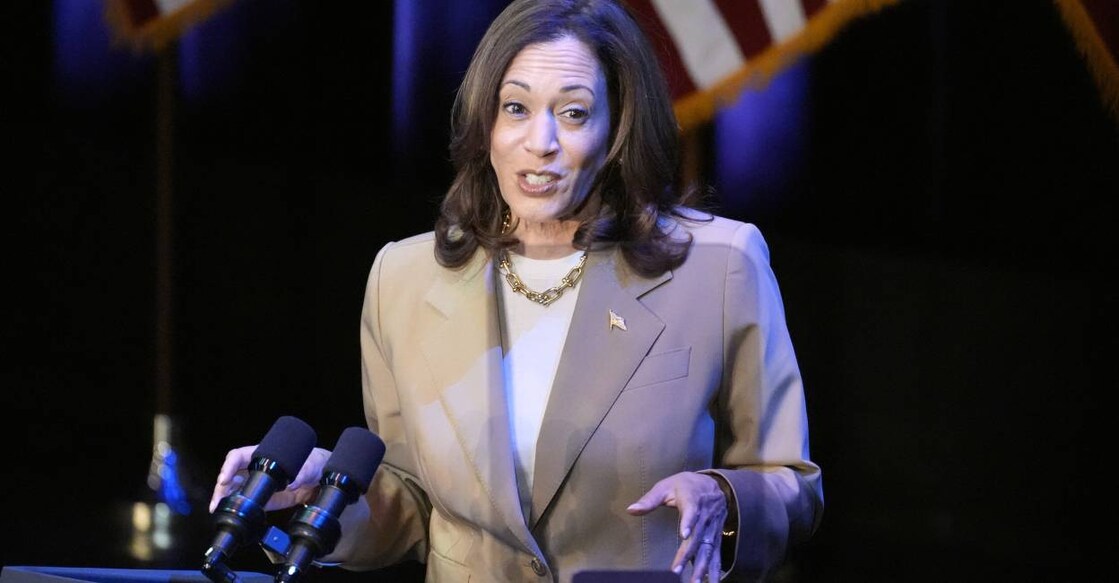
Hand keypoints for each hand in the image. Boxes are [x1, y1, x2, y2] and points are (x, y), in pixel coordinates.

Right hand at [208, 445, 331, 512]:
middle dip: (221, 487)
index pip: (238, 456)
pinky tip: (232, 514)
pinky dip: (238, 508)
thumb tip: (291, 483)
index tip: (225, 478)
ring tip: (218, 509)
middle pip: (230, 475)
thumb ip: (301, 472)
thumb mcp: (309, 464)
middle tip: (217, 500)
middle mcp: (256, 469)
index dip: (229, 466)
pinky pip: (248, 503)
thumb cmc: (313, 462)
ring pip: (234, 490)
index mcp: (263, 454)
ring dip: (224, 499)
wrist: (321, 478)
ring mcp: (258, 484)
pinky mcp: (264, 498)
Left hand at [627, 472, 726, 582]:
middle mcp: (705, 516)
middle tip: (676, 571)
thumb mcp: (666, 486)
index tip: (684, 535)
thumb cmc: (685, 486)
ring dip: (702, 567)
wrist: (713, 485)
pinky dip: (714, 570)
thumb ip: (649, 499)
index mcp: (693, 500)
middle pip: (697, 537)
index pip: (692, 511)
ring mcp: (712, 528)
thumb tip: (630, 509)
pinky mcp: (715, 537)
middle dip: (688, 555)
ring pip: (708, 549)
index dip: (688, 522)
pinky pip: (716, 555)